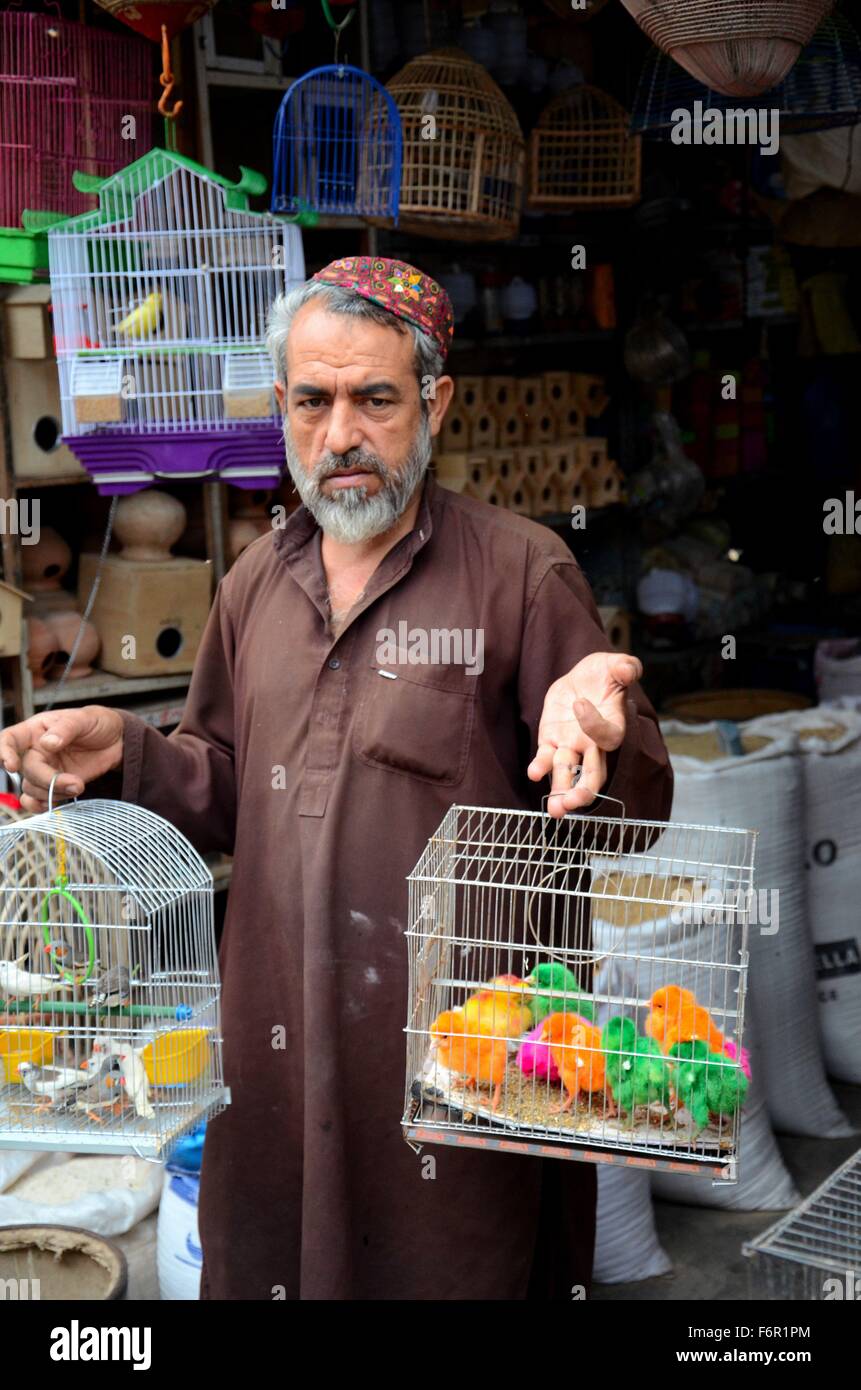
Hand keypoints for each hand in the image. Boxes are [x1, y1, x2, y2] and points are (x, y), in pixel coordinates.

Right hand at [0, 706, 124, 813]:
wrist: (117, 741)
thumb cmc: (97, 723)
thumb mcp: (84, 718)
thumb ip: (66, 729)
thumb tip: (47, 743)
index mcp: (35, 730)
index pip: (9, 739)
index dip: (4, 752)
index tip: (12, 766)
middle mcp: (35, 751)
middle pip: (26, 770)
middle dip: (47, 780)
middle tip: (76, 782)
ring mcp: (45, 770)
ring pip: (31, 788)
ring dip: (53, 793)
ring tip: (79, 786)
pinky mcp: (55, 786)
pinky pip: (38, 800)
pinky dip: (42, 806)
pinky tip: (54, 804)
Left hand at [528, 652, 641, 817]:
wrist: (584, 677)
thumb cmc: (605, 673)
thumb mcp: (616, 664)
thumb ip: (625, 667)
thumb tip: (629, 670)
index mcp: (614, 726)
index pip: (609, 737)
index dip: (595, 725)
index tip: (580, 704)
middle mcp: (593, 743)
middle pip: (593, 774)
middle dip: (584, 790)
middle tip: (574, 803)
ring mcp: (572, 744)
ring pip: (568, 774)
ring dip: (561, 792)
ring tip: (555, 810)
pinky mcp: (552, 740)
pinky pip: (547, 758)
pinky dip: (540, 766)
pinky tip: (534, 773)